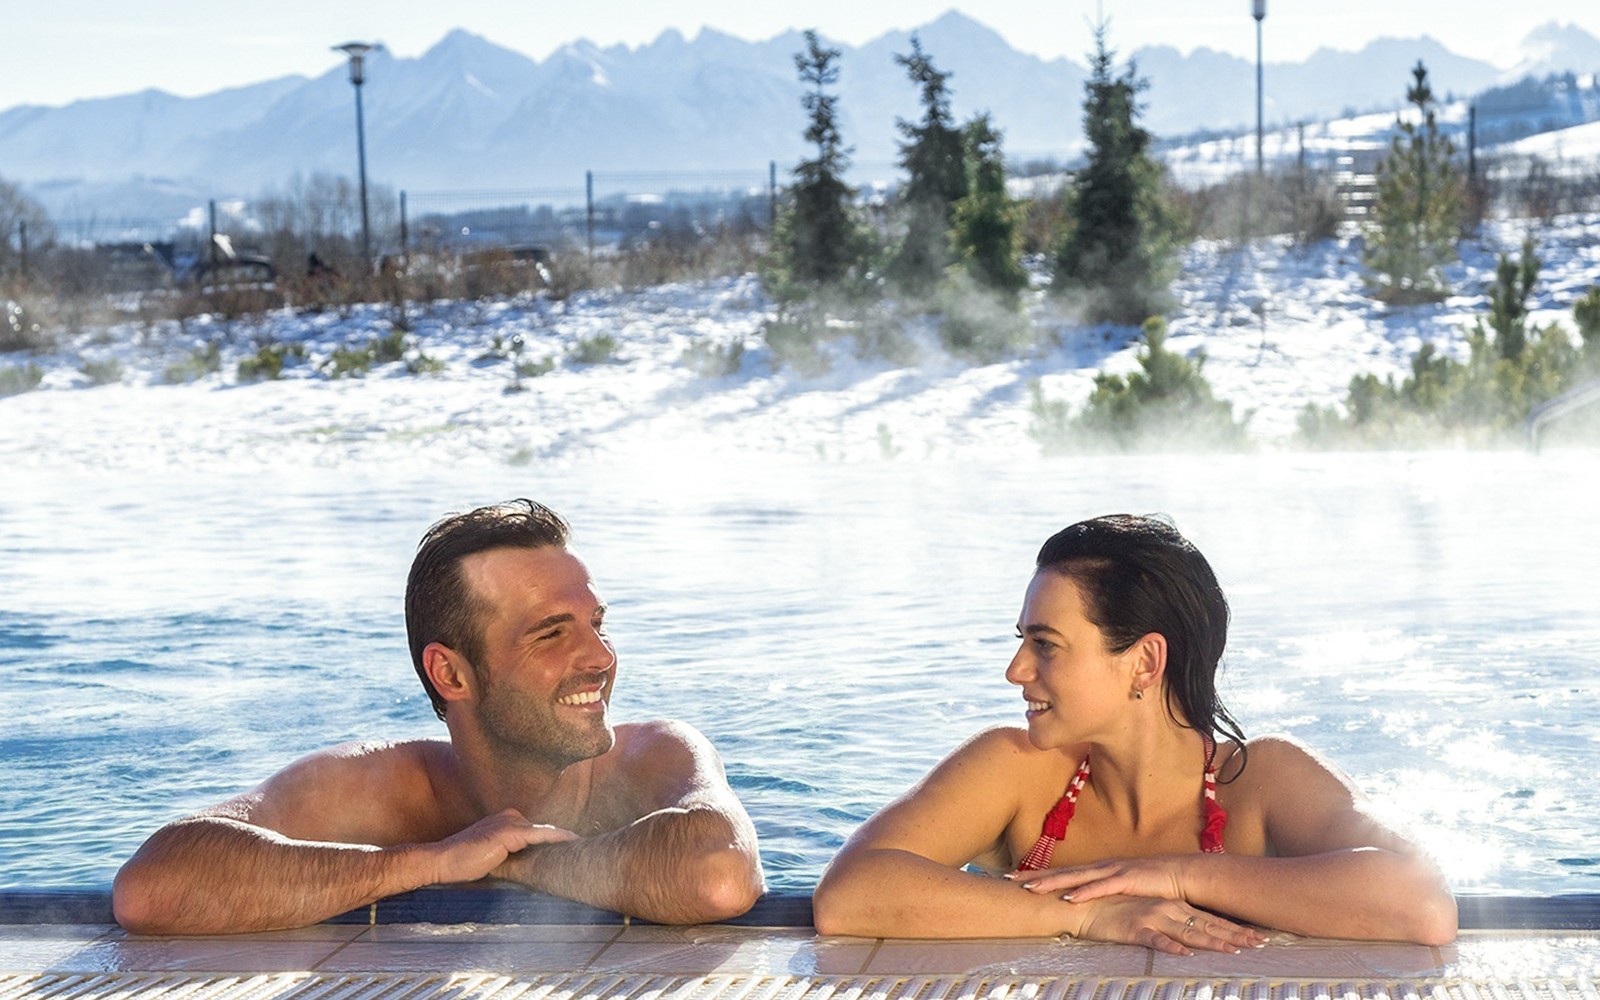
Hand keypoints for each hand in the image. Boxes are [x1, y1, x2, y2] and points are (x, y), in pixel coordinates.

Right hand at [426, 809, 577, 884]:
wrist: (442, 861)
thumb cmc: (462, 864)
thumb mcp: (491, 857)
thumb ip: (508, 856)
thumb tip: (529, 868)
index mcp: (505, 820)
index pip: (536, 830)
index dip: (555, 838)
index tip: (575, 846)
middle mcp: (509, 817)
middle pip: (544, 829)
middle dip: (564, 839)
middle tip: (586, 847)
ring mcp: (510, 823)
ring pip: (545, 832)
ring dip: (565, 840)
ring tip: (585, 847)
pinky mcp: (510, 833)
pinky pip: (541, 835)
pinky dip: (558, 839)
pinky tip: (574, 842)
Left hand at [1014, 856, 1186, 902]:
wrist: (1181, 874)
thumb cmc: (1152, 883)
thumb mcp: (1122, 886)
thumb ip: (1103, 890)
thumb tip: (1084, 900)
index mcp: (1097, 869)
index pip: (1062, 872)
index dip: (1038, 874)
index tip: (1014, 876)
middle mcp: (1101, 867)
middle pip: (1062, 872)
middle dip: (1035, 875)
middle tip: (1009, 878)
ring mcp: (1113, 871)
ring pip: (1076, 878)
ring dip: (1052, 883)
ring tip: (1029, 887)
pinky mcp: (1128, 879)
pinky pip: (1102, 887)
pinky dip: (1085, 892)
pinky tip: (1070, 898)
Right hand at [1072, 895, 1265, 954]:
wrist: (1083, 904)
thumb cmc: (1116, 909)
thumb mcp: (1149, 912)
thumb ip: (1171, 921)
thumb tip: (1192, 934)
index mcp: (1173, 905)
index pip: (1210, 918)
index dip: (1234, 929)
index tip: (1257, 938)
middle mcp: (1167, 909)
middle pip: (1206, 925)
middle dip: (1234, 936)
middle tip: (1259, 944)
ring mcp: (1152, 918)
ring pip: (1188, 933)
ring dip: (1211, 942)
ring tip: (1233, 951)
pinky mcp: (1135, 929)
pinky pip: (1156, 940)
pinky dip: (1171, 946)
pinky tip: (1185, 953)